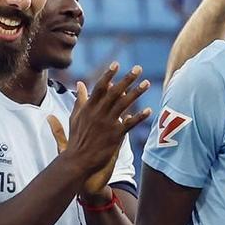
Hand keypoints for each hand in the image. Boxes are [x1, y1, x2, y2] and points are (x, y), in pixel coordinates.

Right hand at [46, 63, 152, 196]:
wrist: (79, 160)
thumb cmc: (77, 139)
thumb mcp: (75, 117)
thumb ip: (79, 100)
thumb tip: (79, 83)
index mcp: (88, 108)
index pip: (99, 87)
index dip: (108, 74)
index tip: (116, 64)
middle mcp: (98, 113)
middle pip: (115, 92)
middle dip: (127, 79)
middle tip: (138, 68)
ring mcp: (107, 124)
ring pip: (124, 104)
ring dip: (136, 93)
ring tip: (147, 83)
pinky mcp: (115, 135)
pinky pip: (130, 124)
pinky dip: (139, 117)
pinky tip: (149, 111)